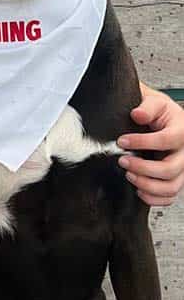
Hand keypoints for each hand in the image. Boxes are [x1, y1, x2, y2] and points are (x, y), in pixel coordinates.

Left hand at [117, 83, 183, 205]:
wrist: (164, 118)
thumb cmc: (159, 112)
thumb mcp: (154, 102)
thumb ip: (147, 107)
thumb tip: (137, 114)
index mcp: (181, 131)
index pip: (166, 140)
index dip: (142, 142)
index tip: (122, 141)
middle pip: (170, 169)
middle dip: (143, 168)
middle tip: (123, 161)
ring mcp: (181, 168)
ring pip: (171, 186)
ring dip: (147, 185)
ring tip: (129, 175)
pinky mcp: (176, 179)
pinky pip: (170, 196)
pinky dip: (154, 198)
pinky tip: (138, 189)